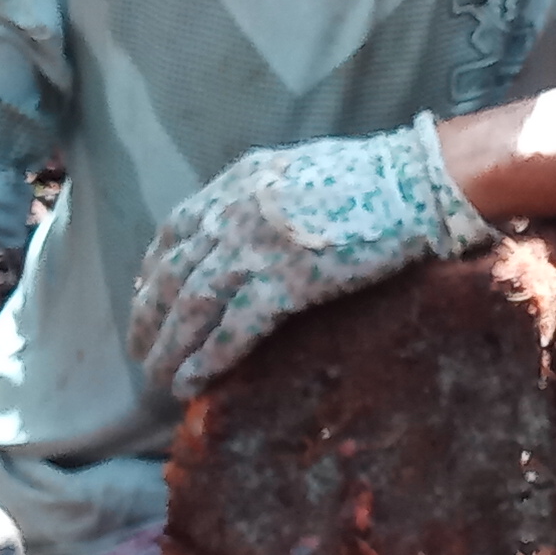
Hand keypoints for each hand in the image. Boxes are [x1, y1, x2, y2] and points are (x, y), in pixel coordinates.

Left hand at [128, 113, 499, 396]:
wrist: (416, 180)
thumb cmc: (375, 177)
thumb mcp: (299, 172)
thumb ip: (265, 197)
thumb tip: (255, 226)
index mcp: (237, 184)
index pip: (176, 230)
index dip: (153, 270)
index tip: (143, 297)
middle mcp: (234, 213)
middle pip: (172, 273)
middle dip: (149, 318)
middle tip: (139, 352)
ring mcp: (256, 248)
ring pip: (191, 306)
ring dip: (169, 347)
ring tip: (157, 379)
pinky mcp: (286, 281)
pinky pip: (233, 328)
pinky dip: (207, 358)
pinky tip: (191, 382)